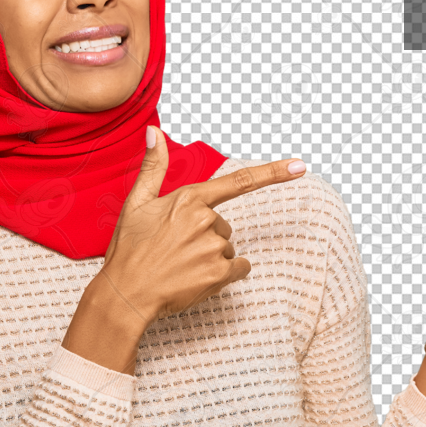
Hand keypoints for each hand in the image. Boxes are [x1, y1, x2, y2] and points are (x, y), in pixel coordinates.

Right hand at [99, 127, 306, 323]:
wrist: (125, 294)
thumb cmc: (129, 250)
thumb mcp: (136, 203)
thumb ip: (153, 167)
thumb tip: (155, 131)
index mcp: (189, 199)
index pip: (238, 182)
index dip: (273, 173)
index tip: (300, 166)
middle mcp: (205, 220)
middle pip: (224, 227)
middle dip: (206, 238)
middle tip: (176, 252)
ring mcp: (213, 248)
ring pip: (228, 250)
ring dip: (211, 259)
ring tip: (180, 267)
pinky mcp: (219, 274)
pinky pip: (239, 269)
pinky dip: (225, 276)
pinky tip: (197, 279)